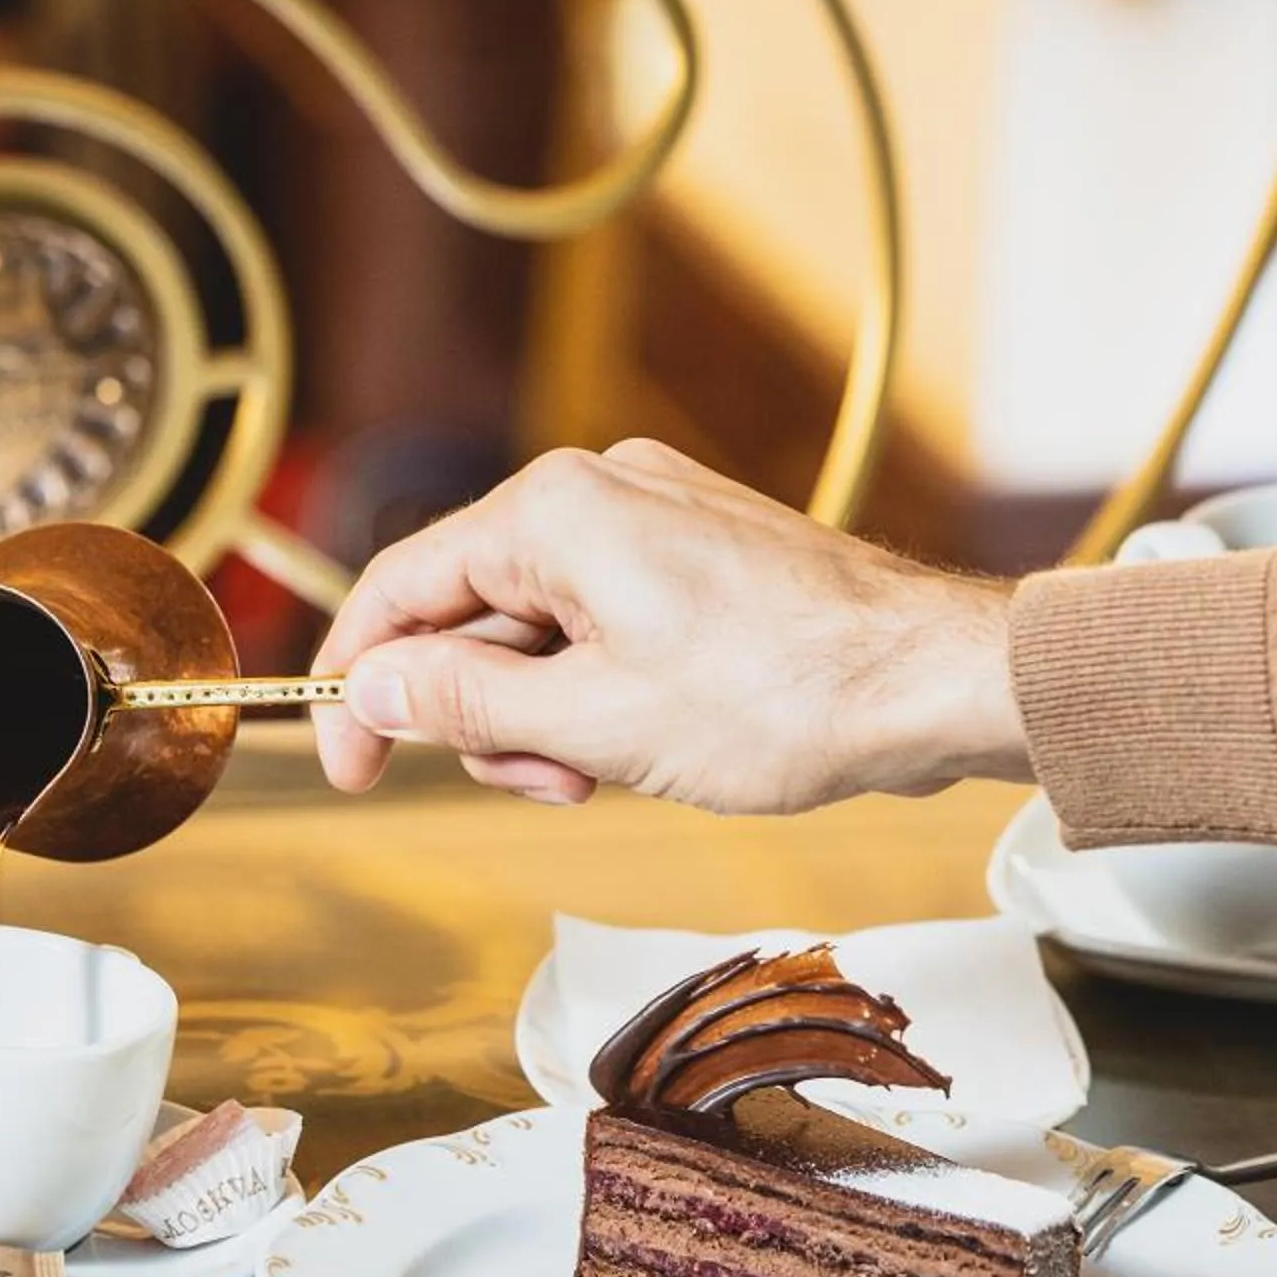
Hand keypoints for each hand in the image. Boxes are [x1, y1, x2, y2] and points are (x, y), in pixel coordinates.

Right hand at [311, 440, 1031, 811]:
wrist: (930, 681)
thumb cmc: (784, 695)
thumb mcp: (592, 721)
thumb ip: (463, 701)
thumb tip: (371, 688)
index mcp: (553, 511)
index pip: (400, 589)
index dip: (358, 686)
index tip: (347, 766)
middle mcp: (598, 492)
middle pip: (472, 612)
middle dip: (487, 715)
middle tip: (550, 783)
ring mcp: (656, 518)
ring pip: (542, 629)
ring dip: (550, 716)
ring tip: (612, 770)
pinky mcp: (702, 554)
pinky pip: (607, 625)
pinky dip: (604, 693)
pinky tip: (653, 743)